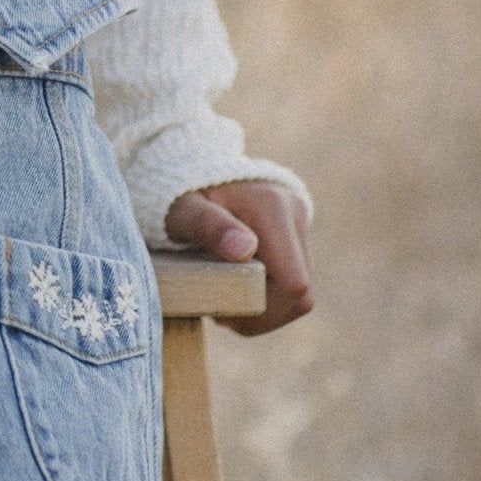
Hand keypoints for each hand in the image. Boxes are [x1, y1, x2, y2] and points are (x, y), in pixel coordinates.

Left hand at [164, 180, 313, 336]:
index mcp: (272, 207)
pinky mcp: (294, 233)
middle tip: (223, 314)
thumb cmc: (179, 192)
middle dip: (264, 314)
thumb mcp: (183, 209)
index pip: (293, 282)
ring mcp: (299, 223)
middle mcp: (294, 213)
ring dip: (267, 307)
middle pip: (300, 292)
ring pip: (300, 290)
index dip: (265, 311)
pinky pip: (293, 278)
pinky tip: (237, 290)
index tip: (225, 314)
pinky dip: (269, 295)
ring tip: (227, 303)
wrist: (188, 165)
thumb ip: (208, 226)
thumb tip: (243, 250)